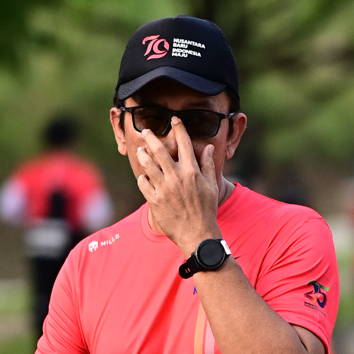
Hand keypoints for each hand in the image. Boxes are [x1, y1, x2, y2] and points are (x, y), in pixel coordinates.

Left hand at [132, 123, 221, 255]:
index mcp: (192, 171)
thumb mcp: (211, 186)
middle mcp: (176, 177)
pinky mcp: (154, 200)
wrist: (197, 234)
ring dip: (143, 155)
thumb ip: (208, 165)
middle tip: (146, 131)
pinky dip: (143, 177)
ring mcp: (164, 189)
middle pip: (159, 150)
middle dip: (151, 137)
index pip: (184, 143)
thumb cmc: (206, 210)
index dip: (178, 128)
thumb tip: (207, 147)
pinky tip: (145, 177)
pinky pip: (143, 182)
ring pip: (147, 164)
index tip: (174, 120)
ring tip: (141, 151)